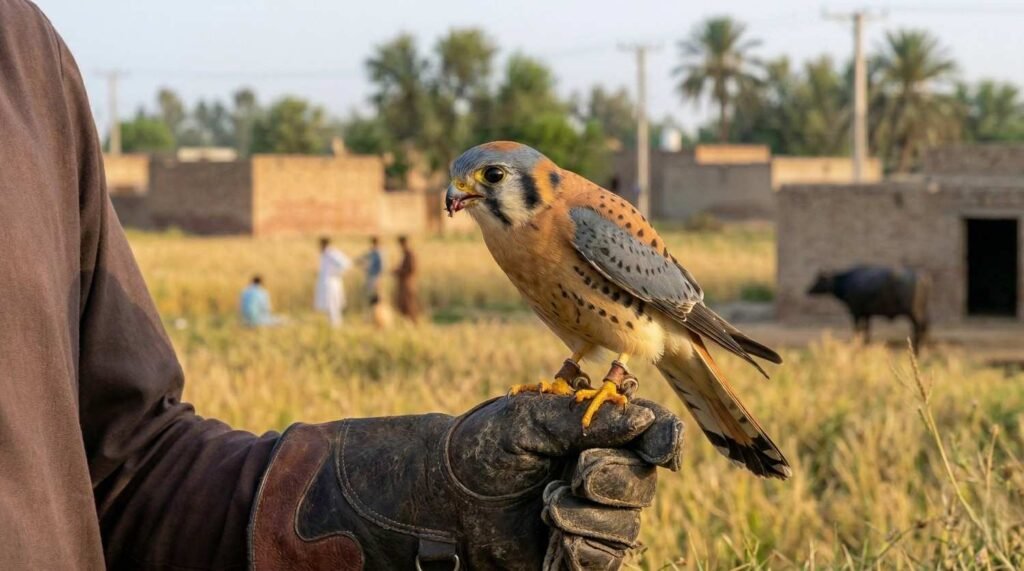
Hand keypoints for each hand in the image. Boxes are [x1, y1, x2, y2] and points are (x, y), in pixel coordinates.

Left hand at [249, 395, 683, 569]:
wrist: (440, 496)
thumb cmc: (482, 447)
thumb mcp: (531, 420)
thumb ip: (588, 419)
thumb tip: (644, 417)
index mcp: (598, 433)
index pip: (653, 434)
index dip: (664, 441)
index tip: (661, 450)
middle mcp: (605, 474)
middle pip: (642, 484)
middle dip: (607, 478)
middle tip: (569, 474)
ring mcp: (593, 518)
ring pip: (625, 528)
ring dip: (584, 517)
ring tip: (544, 504)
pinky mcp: (576, 557)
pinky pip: (602, 562)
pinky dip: (575, 549)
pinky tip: (547, 536)